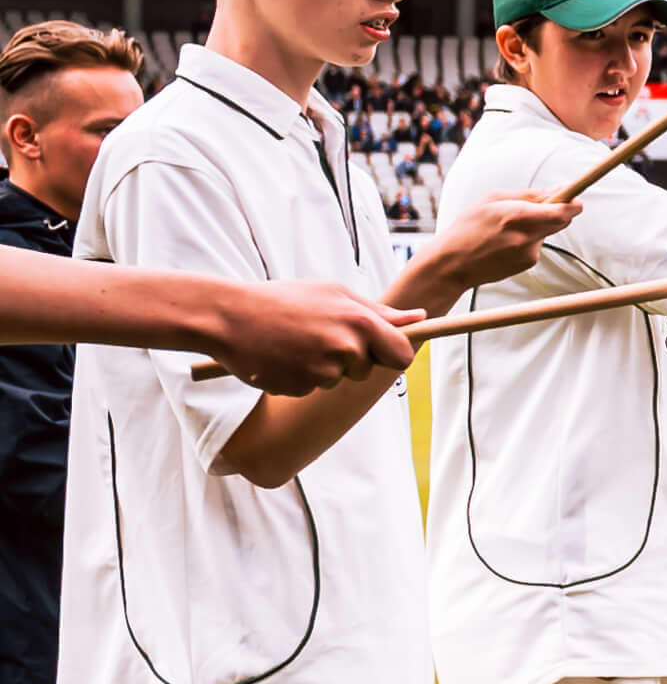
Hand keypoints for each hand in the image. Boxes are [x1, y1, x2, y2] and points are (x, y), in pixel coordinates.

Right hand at [203, 281, 416, 394]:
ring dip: (323, 367)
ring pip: (338, 380)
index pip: (402, 355)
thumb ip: (379, 311)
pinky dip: (300, 376)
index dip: (394, 355)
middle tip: (321, 337)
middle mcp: (346, 349)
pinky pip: (312, 388)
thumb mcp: (334, 294)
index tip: (382, 351)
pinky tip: (282, 356)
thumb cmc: (284, 300)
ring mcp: (322, 372)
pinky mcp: (299, 389)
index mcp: (360, 322)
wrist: (228, 316)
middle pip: (369, 369)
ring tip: (296, 342)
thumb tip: (420, 317)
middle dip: (353, 359)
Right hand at [422, 189, 578, 291]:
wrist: (452, 264)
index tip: (575, 198)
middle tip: (545, 203)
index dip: (572, 204)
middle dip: (559, 211)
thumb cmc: (468, 227)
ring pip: (547, 232)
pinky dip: (529, 238)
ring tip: (507, 227)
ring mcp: (529, 254)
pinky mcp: (528, 265)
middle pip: (561, 222)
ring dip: (538, 225)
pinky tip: (506, 241)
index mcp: (515, 217)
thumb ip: (529, 196)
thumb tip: (559, 190)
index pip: (560, 212)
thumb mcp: (492, 200)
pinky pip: (537, 245)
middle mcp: (525, 238)